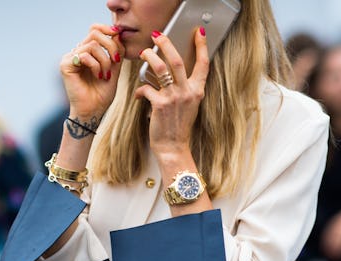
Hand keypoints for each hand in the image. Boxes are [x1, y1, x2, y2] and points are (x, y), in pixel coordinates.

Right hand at [61, 24, 123, 121]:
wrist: (93, 112)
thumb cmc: (102, 95)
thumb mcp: (114, 70)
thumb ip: (116, 52)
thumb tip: (118, 33)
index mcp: (87, 52)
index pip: (95, 30)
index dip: (107, 29)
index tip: (119, 35)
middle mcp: (77, 52)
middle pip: (94, 33)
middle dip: (111, 46)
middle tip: (116, 61)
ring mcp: (70, 58)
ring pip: (92, 45)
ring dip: (105, 61)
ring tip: (106, 76)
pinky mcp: (66, 64)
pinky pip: (85, 55)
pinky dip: (96, 65)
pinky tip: (98, 76)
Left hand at [134, 27, 208, 165]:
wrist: (173, 148)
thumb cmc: (178, 128)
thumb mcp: (189, 106)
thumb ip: (185, 90)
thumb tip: (173, 74)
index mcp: (197, 91)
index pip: (203, 64)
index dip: (202, 46)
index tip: (199, 32)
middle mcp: (187, 92)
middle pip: (177, 60)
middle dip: (166, 44)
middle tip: (157, 35)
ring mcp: (174, 98)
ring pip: (160, 68)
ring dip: (149, 57)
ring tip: (144, 53)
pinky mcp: (160, 105)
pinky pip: (146, 89)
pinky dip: (139, 90)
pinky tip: (138, 95)